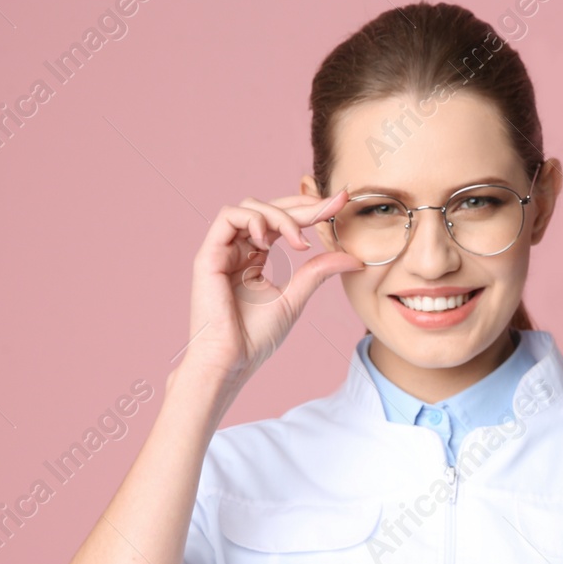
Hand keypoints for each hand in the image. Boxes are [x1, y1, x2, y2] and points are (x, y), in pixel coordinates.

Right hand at [175, 188, 363, 392]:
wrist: (230, 360)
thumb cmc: (255, 337)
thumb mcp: (295, 297)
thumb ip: (318, 272)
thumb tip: (354, 258)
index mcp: (254, 258)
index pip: (283, 223)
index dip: (311, 210)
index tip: (340, 203)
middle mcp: (237, 250)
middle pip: (269, 209)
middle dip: (303, 205)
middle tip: (332, 205)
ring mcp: (222, 250)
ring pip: (250, 207)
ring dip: (280, 216)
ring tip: (300, 242)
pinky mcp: (209, 254)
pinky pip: (228, 216)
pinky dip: (253, 220)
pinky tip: (270, 241)